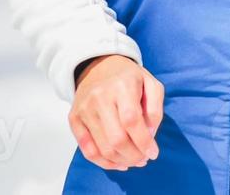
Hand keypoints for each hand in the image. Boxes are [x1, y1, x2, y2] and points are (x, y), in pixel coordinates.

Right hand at [69, 54, 162, 169]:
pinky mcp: (74, 119)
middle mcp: (100, 98)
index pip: (132, 121)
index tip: (153, 153)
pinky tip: (117, 163)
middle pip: (116, 138)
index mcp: (122, 86)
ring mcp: (84, 109)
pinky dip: (103, 162)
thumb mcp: (150, 83)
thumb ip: (155, 108)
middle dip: (133, 155)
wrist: (98, 66)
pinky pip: (87, 149)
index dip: (144, 141)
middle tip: (144, 160)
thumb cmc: (128, 78)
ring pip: (102, 148)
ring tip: (133, 161)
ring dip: (120, 161)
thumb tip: (150, 134)